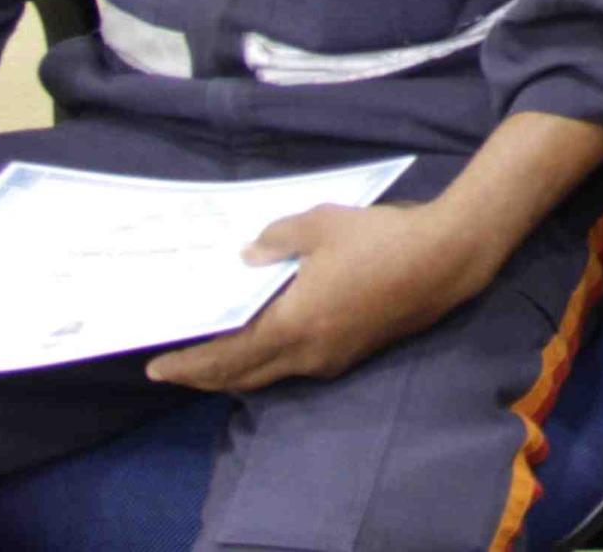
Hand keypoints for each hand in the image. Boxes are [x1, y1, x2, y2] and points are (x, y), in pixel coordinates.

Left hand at [146, 200, 494, 392]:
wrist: (446, 258)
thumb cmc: (379, 238)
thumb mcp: (320, 225)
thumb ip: (275, 240)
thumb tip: (247, 258)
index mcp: (292, 326)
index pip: (225, 358)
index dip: (188, 365)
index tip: (157, 368)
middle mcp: (307, 355)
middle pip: (242, 377)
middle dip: (205, 375)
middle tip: (176, 369)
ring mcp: (332, 360)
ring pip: (270, 376)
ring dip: (237, 370)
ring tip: (214, 355)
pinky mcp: (353, 354)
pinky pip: (295, 367)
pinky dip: (268, 361)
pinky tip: (266, 340)